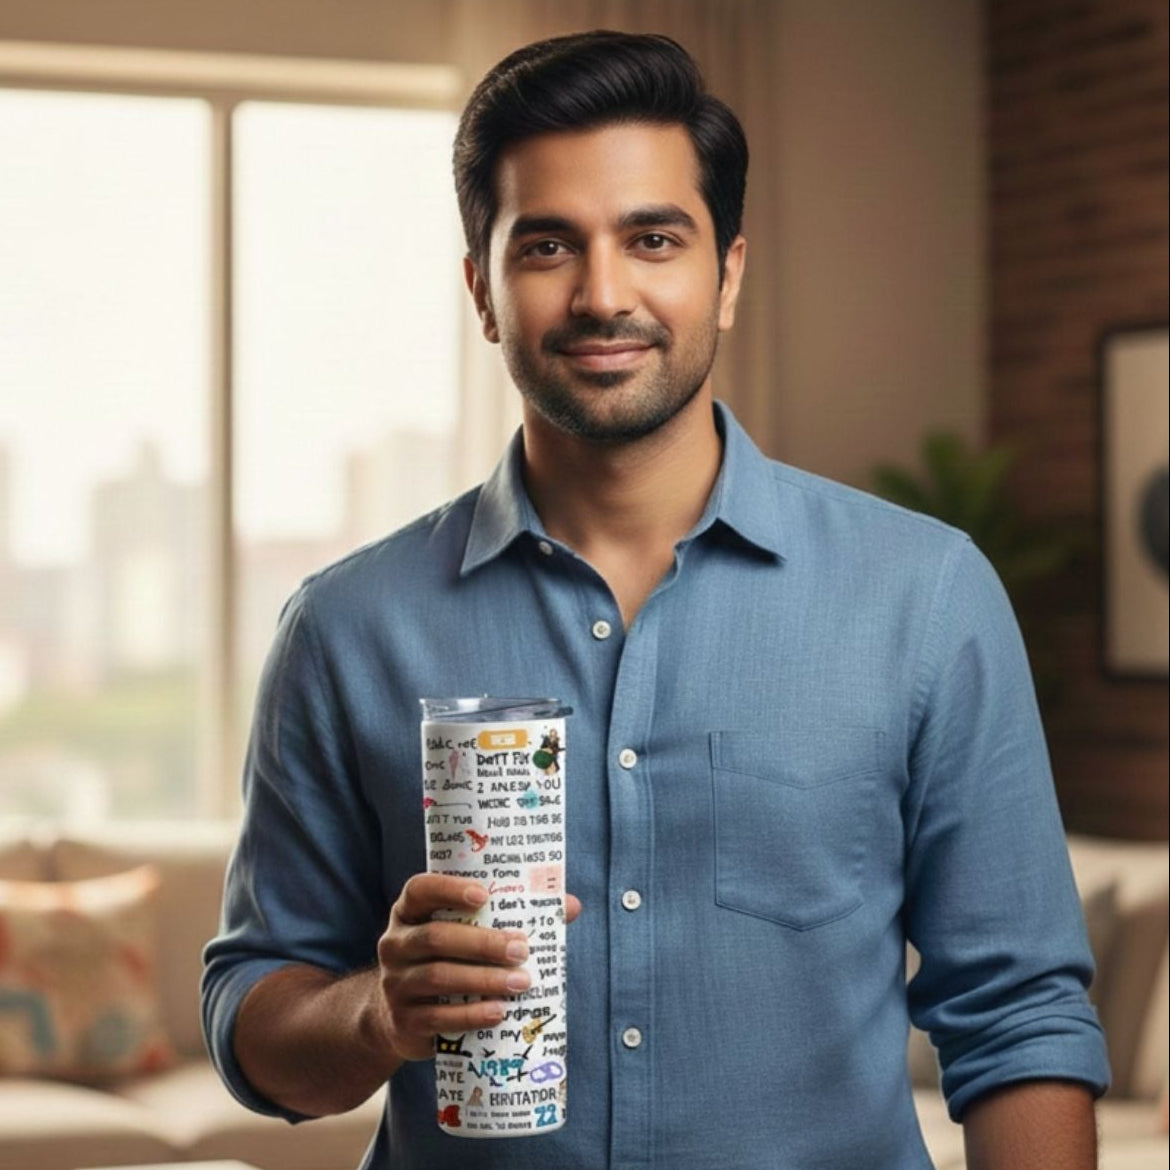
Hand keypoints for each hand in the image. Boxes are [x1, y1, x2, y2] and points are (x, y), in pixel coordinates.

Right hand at [375, 873, 580, 1062]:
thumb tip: (570, 905)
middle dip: (482, 943)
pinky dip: (471, 1014)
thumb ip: (511, 916)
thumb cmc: (447, 961)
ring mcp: (395, 983)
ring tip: (520, 982)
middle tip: (520, 949)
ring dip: (483, 979)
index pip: (420, 889)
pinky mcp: (404, 1021)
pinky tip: (499, 1012)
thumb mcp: (466, 934)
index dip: (449, 889)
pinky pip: (437, 1017)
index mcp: (410, 912)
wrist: (400, 1018)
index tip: (485, 894)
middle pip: (435, 937)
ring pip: (438, 977)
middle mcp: (395, 944)